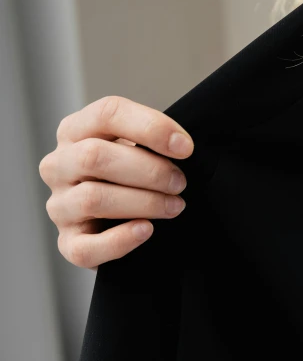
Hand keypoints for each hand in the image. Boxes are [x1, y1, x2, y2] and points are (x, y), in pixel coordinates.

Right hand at [39, 96, 193, 270]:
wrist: (120, 222)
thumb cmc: (135, 176)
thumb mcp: (139, 148)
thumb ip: (151, 140)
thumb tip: (182, 146)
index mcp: (76, 132)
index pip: (107, 114)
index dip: (150, 128)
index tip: (185, 148)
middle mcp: (59, 166)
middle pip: (95, 156)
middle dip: (149, 171)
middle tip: (180, 182)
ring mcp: (59, 206)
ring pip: (93, 198)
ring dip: (144, 203)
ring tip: (174, 206)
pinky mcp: (68, 244)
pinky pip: (87, 247)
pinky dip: (121, 240)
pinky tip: (147, 230)